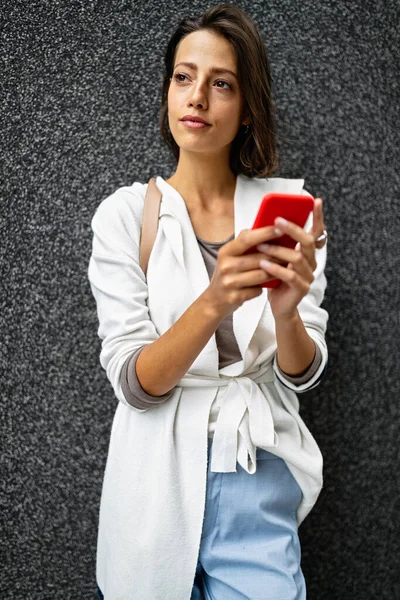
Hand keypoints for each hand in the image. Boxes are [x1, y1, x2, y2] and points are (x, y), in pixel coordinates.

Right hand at [202, 225, 284, 319]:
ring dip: (275, 272)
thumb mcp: (230, 256)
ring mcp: (230, 282)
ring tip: (284, 268)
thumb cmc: (228, 274)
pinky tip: (264, 285)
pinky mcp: (235, 297)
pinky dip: (263, 287)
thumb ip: (245, 242)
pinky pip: (258, 290)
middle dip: (277, 256)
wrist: (215, 299)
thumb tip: (265, 227)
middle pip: (259, 258)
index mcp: (226, 252)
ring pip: (262, 275)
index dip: (265, 233)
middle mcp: (226, 266)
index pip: (247, 239)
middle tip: (290, 253)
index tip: (280, 229)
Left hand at [257, 198, 326, 320]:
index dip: (318, 217)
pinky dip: (275, 268)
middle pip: (307, 241)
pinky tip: (263, 264)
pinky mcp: (302, 289)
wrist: (279, 306)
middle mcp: (311, 262)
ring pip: (297, 258)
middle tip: (277, 221)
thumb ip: (277, 242)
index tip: (316, 201)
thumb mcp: (275, 257)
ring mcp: (308, 276)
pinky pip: (290, 276)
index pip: (316, 232)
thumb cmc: (276, 279)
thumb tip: (267, 221)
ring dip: (277, 250)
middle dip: (292, 229)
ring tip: (261, 247)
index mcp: (307, 253)